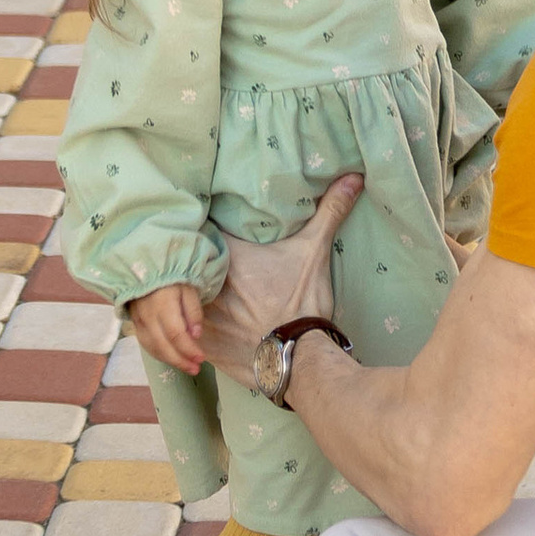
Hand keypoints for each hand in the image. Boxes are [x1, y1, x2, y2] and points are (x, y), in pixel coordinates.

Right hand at [127, 284, 205, 377]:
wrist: (143, 268)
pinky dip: (159, 354)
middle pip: (163, 346)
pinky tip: (171, 358)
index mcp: (163, 304)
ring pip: (153, 348)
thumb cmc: (171, 278)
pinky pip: (146, 344)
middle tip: (196, 369)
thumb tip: (196, 335)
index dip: (188, 350)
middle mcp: (148, 316)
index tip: (201, 358)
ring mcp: (139, 321)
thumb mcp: (188, 287)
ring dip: (170, 361)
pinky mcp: (135, 324)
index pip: (176, 334)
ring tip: (187, 367)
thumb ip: (193, 311)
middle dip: (180, 361)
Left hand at [193, 173, 361, 378]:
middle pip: (187, 261)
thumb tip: (353, 176)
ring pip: (181, 295)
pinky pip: (183, 330)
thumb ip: (329, 211)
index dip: (202, 224)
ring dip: (187, 291)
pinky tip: (193, 319)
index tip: (207, 220)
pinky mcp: (201, 343)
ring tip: (193, 286)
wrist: (300, 358)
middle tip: (200, 252)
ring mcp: (201, 315)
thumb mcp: (315, 252)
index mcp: (228, 256)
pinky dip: (188, 324)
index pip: (201, 229)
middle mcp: (207, 283)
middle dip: (193, 257)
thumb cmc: (303, 302)